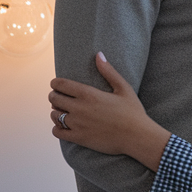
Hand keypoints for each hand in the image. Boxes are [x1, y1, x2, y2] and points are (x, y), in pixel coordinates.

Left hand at [49, 53, 170, 169]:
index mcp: (89, 94)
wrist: (137, 137)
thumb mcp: (123, 88)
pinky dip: (57, 128)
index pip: (61, 84)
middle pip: (54, 98)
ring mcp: (78, 124)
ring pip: (54, 115)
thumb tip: (99, 54)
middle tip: (59, 97)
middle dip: (54, 96)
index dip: (55, 83)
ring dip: (56, 112)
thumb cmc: (132, 112)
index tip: (56, 84)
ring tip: (62, 111)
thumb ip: (108, 71)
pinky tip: (64, 126)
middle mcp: (80, 108)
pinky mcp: (79, 138)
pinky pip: (57, 132)